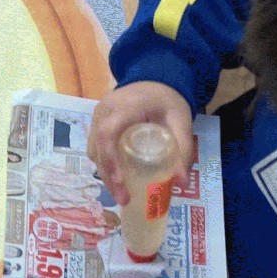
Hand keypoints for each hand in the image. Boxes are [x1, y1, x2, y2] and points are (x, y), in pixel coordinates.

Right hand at [88, 81, 194, 204]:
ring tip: (121, 193)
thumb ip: (183, 150)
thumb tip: (181, 183)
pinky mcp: (97, 122)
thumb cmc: (167, 100)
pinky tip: (117, 178)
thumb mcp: (181, 121)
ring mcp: (97, 116)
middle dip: (108, 177)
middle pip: (97, 147)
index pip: (107, 135)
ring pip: (93, 149)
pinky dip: (104, 164)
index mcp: (124, 108)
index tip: (122, 183)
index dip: (110, 160)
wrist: (155, 78)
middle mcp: (104, 111)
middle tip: (123, 199)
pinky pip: (95, 146)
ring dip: (104, 173)